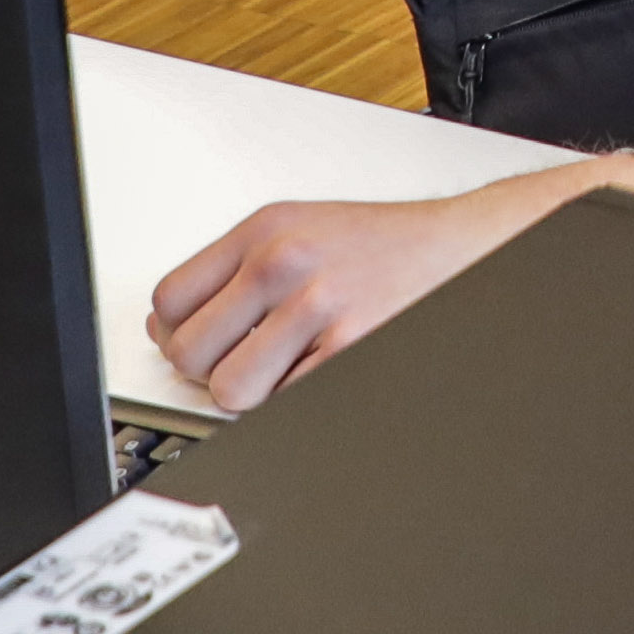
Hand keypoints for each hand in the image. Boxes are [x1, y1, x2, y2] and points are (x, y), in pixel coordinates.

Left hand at [146, 173, 577, 405]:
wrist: (463, 247)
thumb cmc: (385, 245)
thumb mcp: (300, 229)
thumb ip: (236, 270)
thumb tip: (173, 326)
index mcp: (264, 230)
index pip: (170, 301)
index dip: (175, 336)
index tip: (192, 346)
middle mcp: (283, 262)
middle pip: (189, 351)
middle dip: (209, 372)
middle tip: (239, 366)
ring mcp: (317, 307)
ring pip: (231, 390)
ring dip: (252, 395)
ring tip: (282, 373)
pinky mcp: (350, 349)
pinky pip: (285, 403)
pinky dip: (294, 402)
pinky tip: (318, 373)